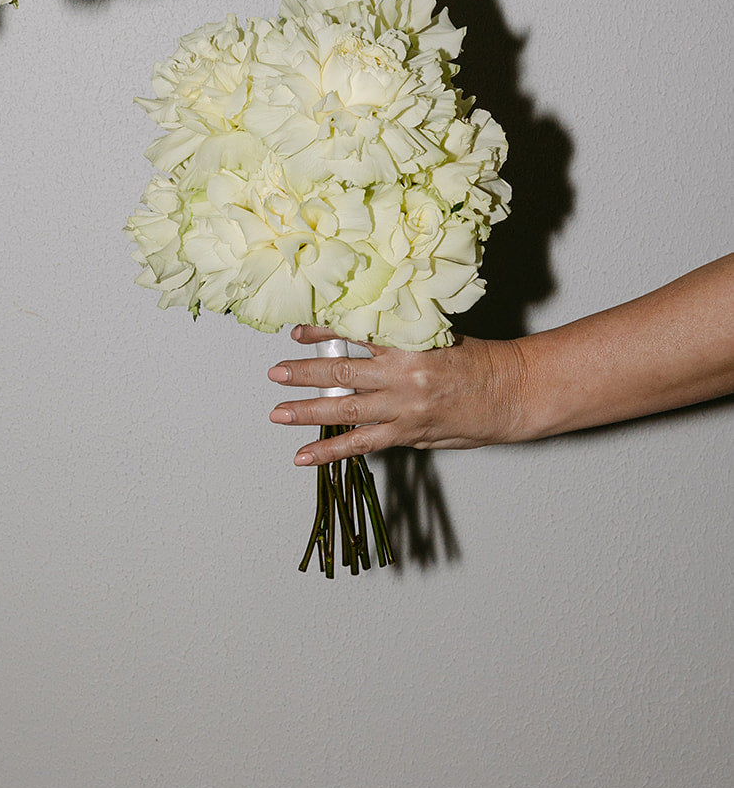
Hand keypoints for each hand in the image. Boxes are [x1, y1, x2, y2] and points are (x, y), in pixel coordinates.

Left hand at [268, 324, 527, 463]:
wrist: (512, 393)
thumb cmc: (477, 360)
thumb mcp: (437, 335)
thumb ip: (400, 342)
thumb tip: (360, 342)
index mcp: (407, 344)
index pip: (355, 334)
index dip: (323, 334)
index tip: (297, 332)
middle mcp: (402, 375)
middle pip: (342, 372)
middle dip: (304, 374)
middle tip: (275, 373)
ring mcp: (404, 408)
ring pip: (346, 409)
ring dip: (307, 411)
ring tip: (278, 413)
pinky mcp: (409, 434)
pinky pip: (362, 444)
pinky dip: (331, 451)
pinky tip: (305, 455)